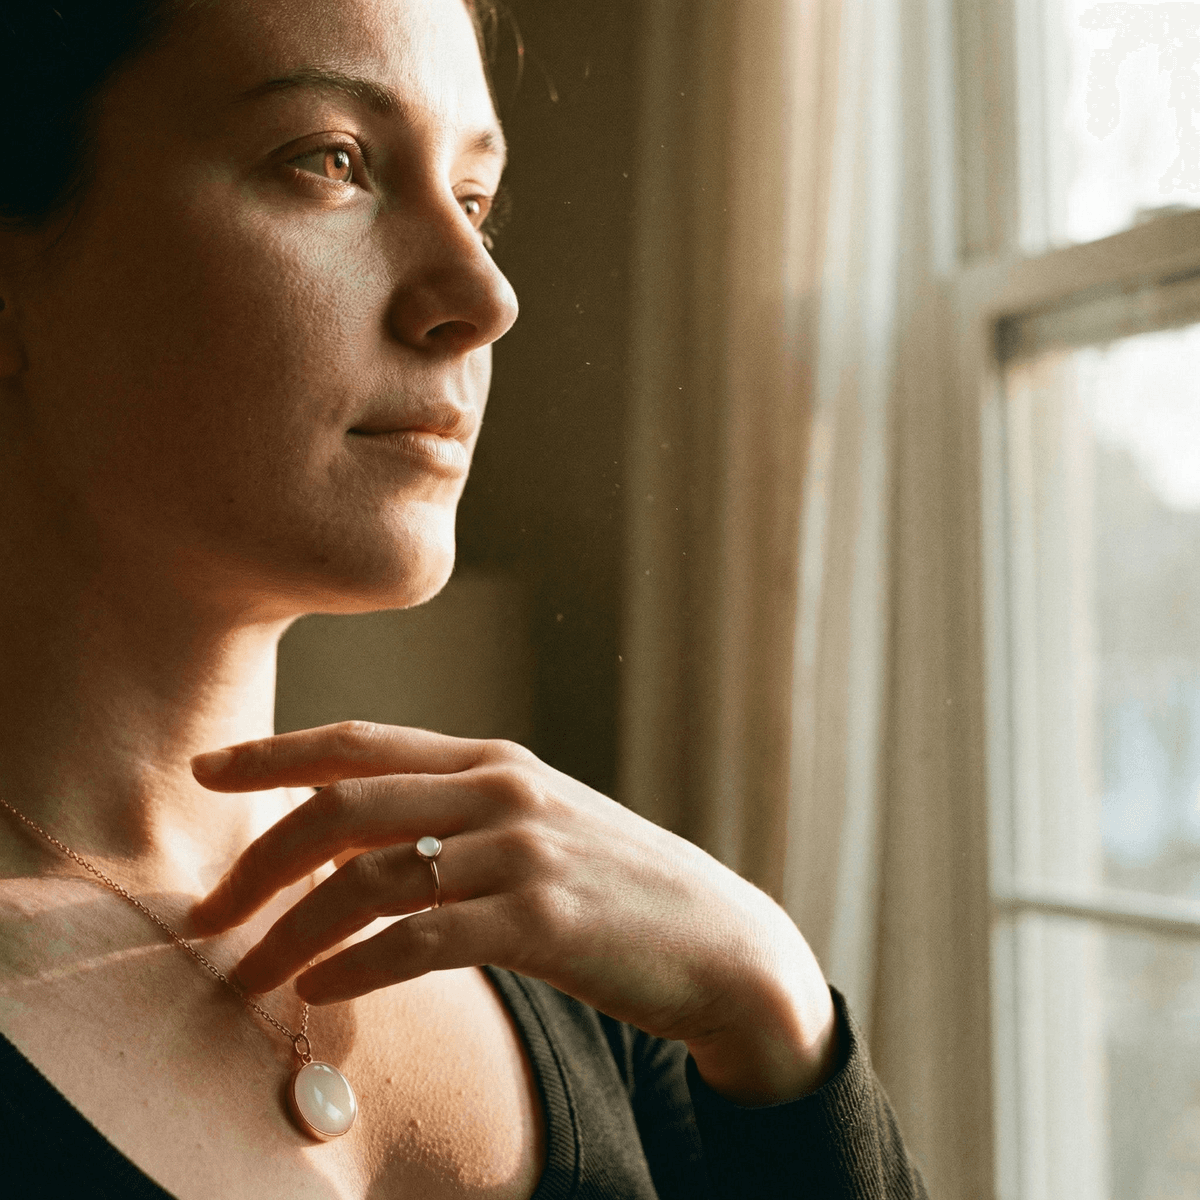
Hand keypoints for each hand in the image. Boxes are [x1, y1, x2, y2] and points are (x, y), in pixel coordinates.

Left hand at [190, 721, 838, 1103]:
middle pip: (345, 807)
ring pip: (370, 879)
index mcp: (494, 763)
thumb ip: (457, 818)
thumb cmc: (616, 890)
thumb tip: (356, 842)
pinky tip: (321, 993)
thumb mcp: (537, 828)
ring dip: (293, 931)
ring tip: (250, 973)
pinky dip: (355, 968)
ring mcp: (522, 851)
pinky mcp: (540, 918)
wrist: (721, 943)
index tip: (207, 771)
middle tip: (207, 913)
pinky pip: (419, 940)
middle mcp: (501, 791)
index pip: (363, 743)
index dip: (277, 753)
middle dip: (260, 860)